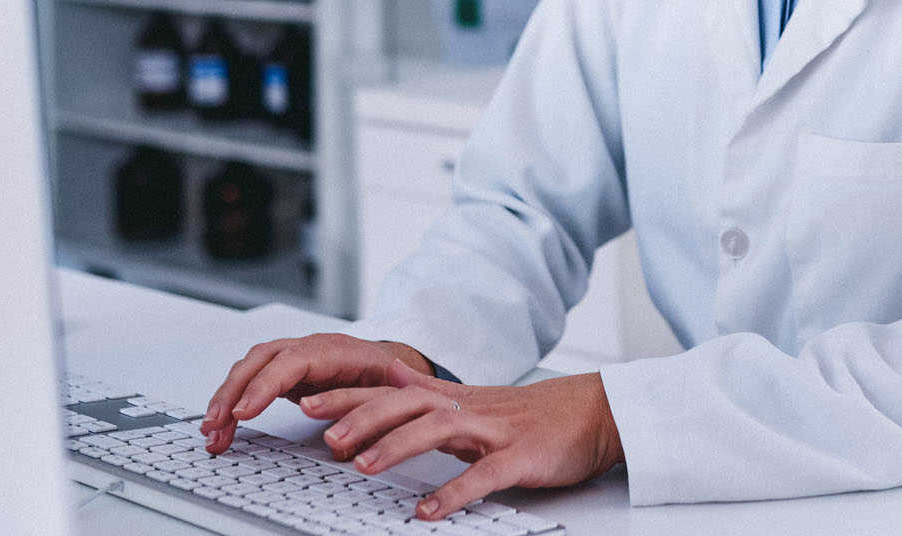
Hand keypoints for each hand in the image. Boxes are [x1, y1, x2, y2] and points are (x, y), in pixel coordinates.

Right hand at [200, 333, 435, 453]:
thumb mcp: (388, 396)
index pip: (293, 361)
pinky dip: (234, 400)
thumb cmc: (389, 379)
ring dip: (226, 398)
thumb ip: (367, 415)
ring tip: (212, 432)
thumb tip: (343, 444)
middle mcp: (309, 347)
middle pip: (261, 360)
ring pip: (250, 368)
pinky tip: (223, 424)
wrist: (391, 363)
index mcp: (337, 350)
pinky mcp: (284, 369)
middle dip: (234, 392)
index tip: (244, 411)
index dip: (265, 385)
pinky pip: (252, 378)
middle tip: (216, 425)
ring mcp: (294, 355)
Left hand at [298, 357, 624, 521]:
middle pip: (406, 403)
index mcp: (454, 400)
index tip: (307, 399)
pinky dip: (454, 492)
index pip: (391, 390)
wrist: (594, 413)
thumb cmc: (533, 418)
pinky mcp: (521, 458)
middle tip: (323, 435)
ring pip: (437, 429)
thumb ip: (433, 416)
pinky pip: (484, 475)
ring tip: (363, 466)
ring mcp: (495, 431)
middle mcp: (468, 409)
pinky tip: (429, 511)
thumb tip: (384, 425)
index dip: (349, 393)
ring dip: (397, 445)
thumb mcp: (476, 412)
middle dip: (361, 417)